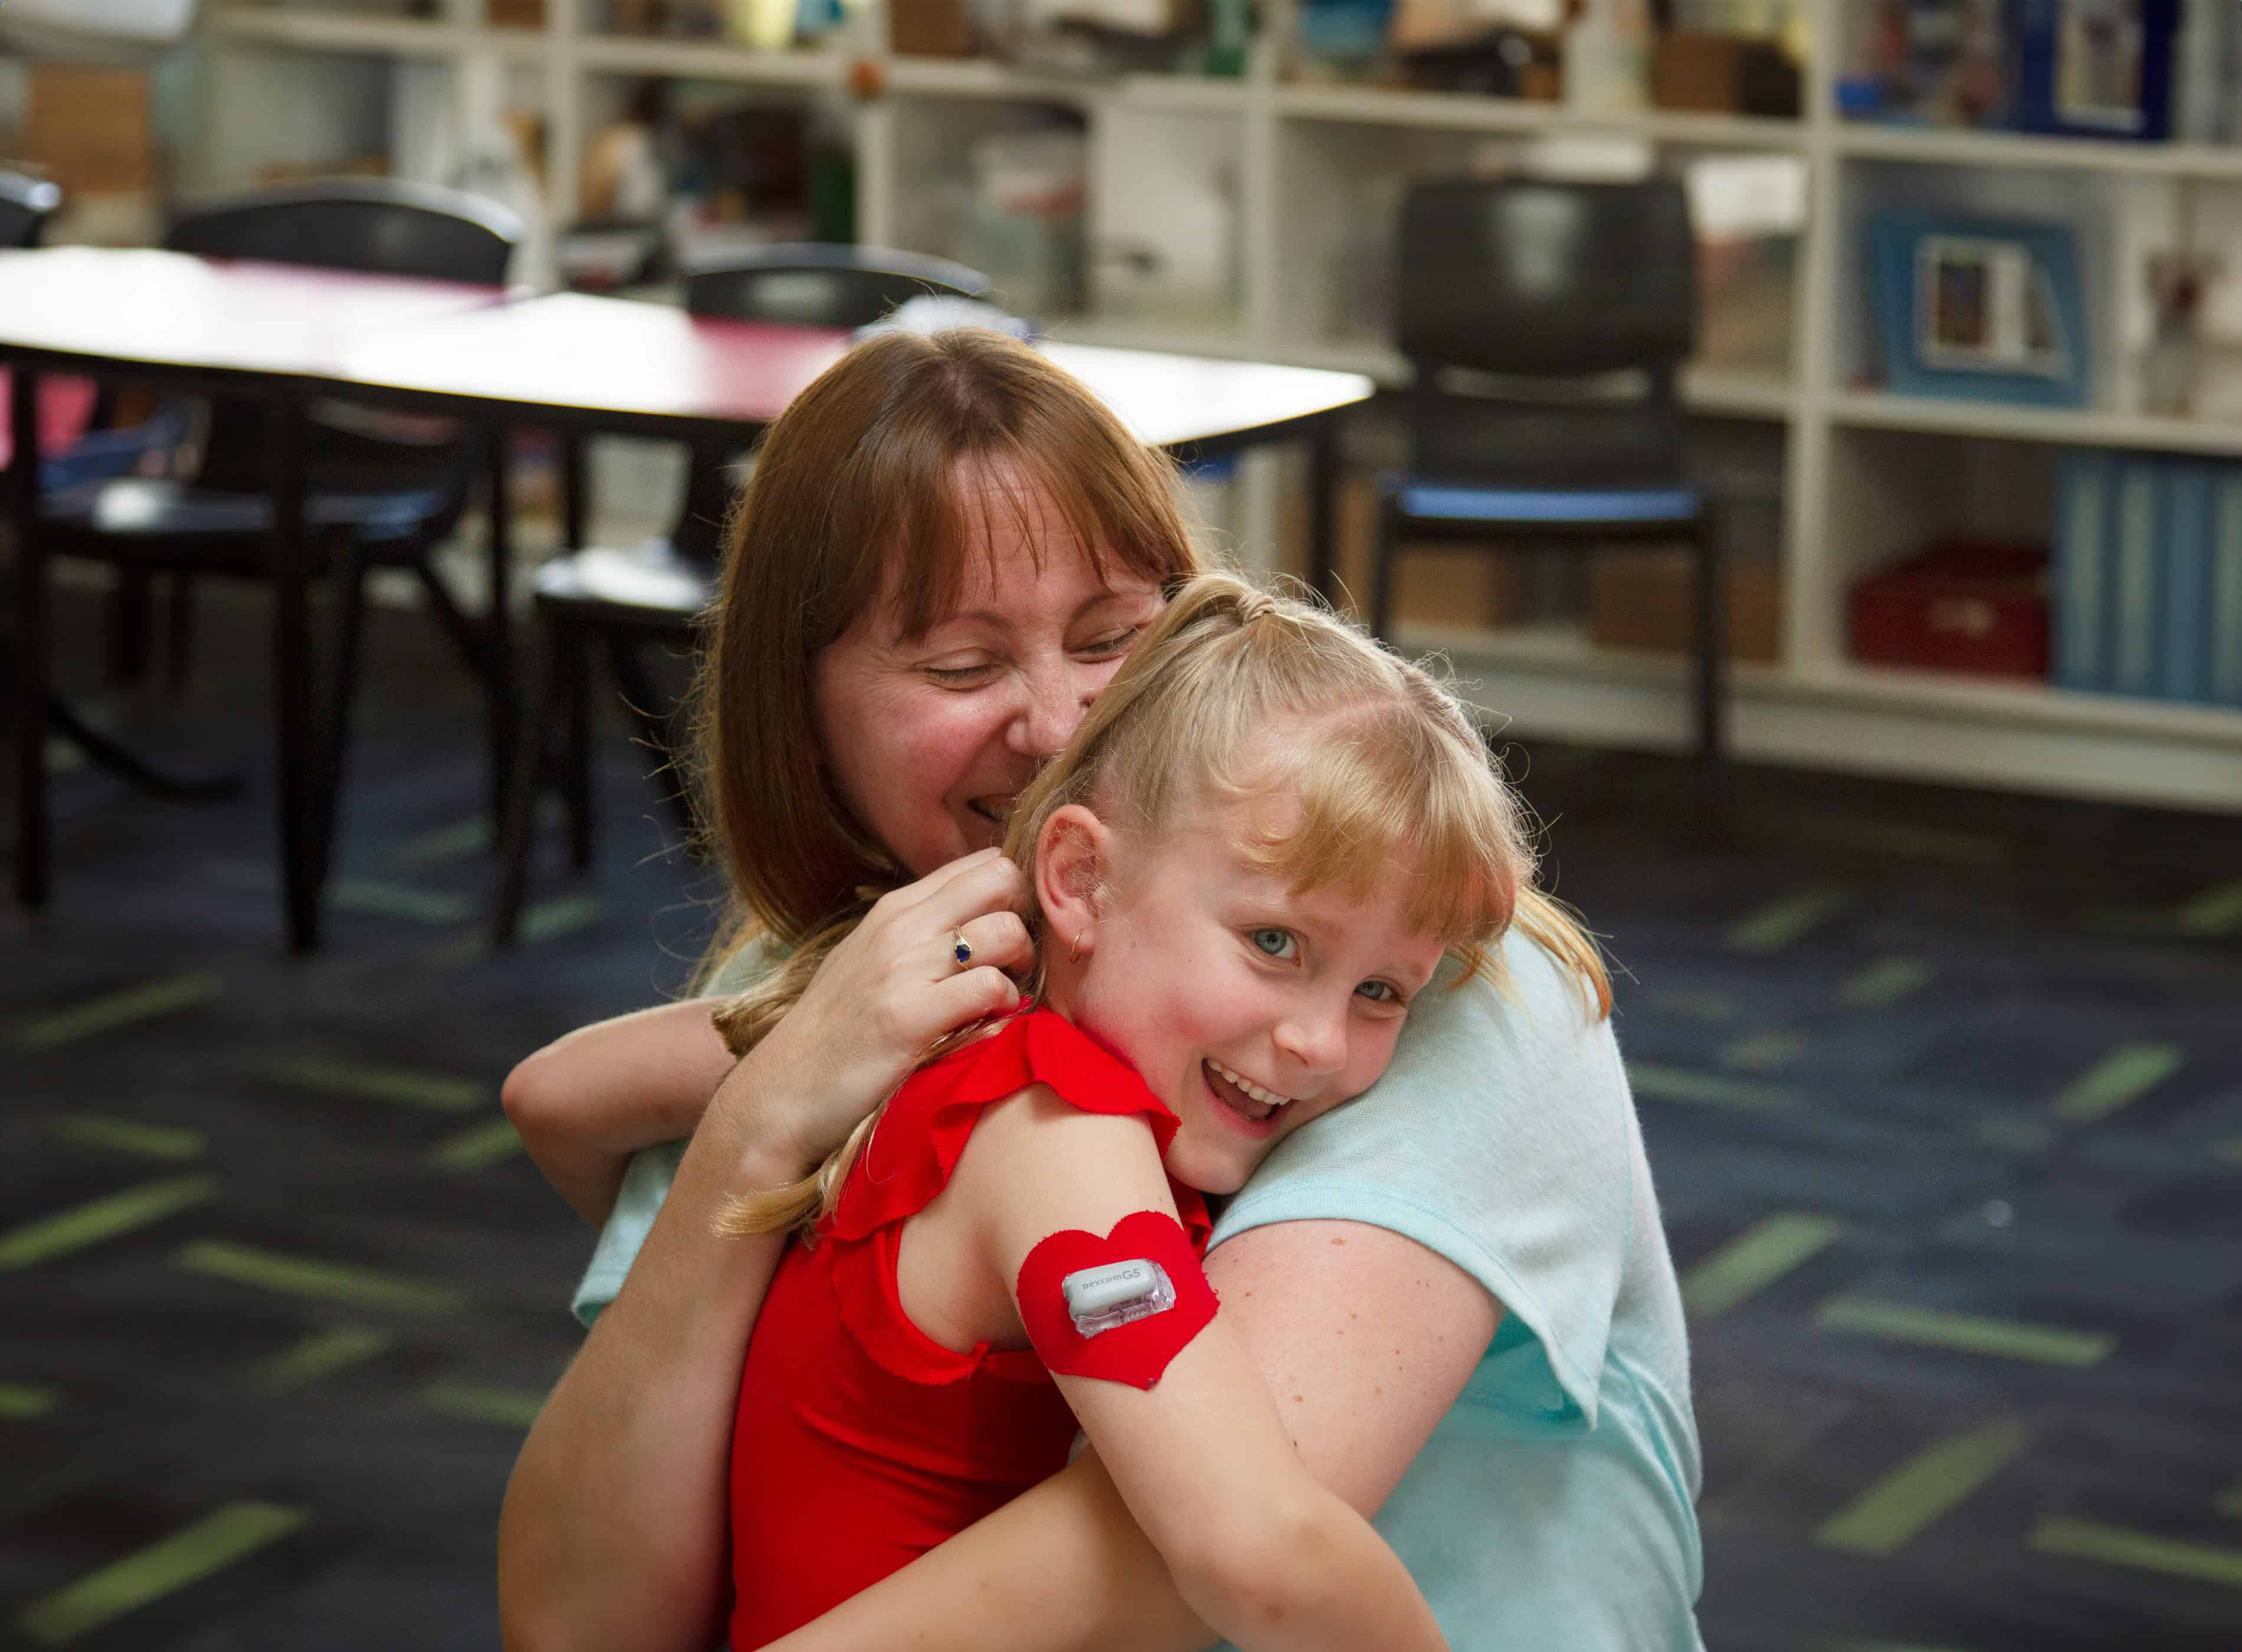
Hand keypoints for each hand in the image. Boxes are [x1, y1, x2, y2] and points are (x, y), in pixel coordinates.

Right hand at [727, 848, 1033, 1169]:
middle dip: (1025, 920)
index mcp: (895, 909)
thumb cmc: (837, 1031)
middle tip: (1012, 966)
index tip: (1009, 937)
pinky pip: (991, 990)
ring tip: (1000, 1001)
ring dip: (1020, 968)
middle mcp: (901, 928)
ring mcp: (904, 971)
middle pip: (1002, 881)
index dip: (1013, 897)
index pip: (982, 864)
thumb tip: (986, 913)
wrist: (782, 1091)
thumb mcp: (873, 960)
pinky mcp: (910, 1019)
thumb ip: (923, 931)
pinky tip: (986, 1029)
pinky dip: (1005, 1011)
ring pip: (1006, 932)